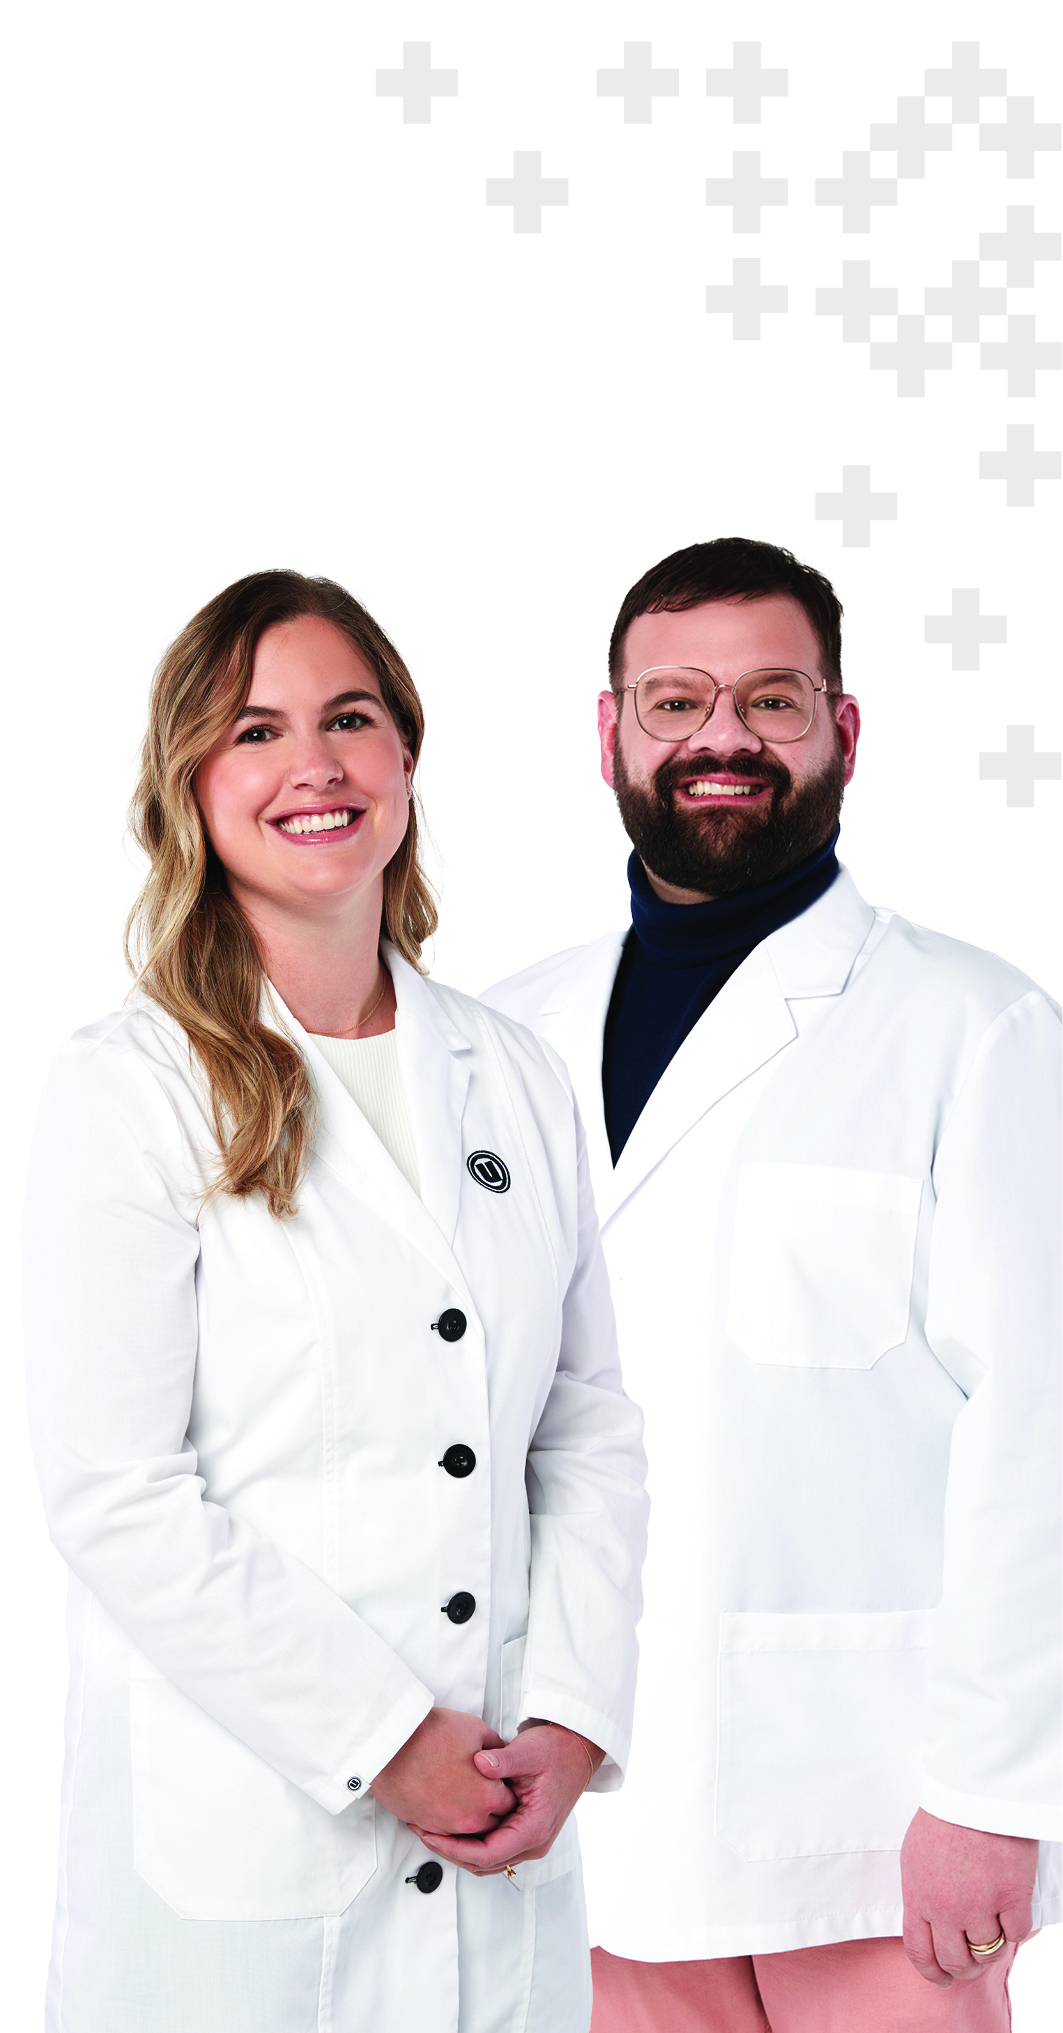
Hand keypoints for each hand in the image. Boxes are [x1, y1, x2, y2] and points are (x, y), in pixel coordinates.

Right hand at [370, 1707, 515, 1833]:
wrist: (391, 1745)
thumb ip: (497, 1748)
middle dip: (489, 1806)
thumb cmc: (431, 1736)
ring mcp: (446, 1826)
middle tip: (480, 1786)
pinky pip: (445, 1831)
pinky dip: (447, 1816)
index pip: (509, 1804)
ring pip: (468, 1830)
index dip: (504, 1788)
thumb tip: (502, 1754)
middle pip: (492, 1823)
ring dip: (468, 1814)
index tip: (497, 1780)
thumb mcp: (476, 1730)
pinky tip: (443, 1798)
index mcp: (488, 1796)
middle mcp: (470, 1818)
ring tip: (460, 1791)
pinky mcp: (426, 1826)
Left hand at [409, 1720, 603, 1877]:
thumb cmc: (556, 1750)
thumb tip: (478, 1763)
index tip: (429, 1834)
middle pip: (483, 1863)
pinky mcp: (524, 1833)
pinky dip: (471, 1843)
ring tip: (430, 1829)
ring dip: (459, 1849)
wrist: (577, 1749)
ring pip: (487, 1860)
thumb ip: (502, 1760)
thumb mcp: (527, 1751)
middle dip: (450, 1851)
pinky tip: (452, 1825)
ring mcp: (530, 1841)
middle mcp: (534, 1843)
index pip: (486, 1854)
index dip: (454, 1848)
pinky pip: (493, 1849)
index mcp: (534, 1828)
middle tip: (421, 1831)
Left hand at [900, 1807, 1037, 1985]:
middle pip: (957, 1962)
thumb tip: (929, 1922)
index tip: (942, 1980)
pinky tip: (1012, 1913)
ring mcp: (980, 1906)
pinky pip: (1016, 1933)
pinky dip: (1016, 1929)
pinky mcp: (1012, 1897)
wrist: (974, 1792)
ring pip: (989, 1952)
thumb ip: (921, 1893)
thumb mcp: (915, 1857)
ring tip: (994, 1929)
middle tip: (974, 1960)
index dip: (932, 1974)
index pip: (920, 1953)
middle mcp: (946, 1910)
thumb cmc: (943, 1817)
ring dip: (993, 1946)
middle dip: (966, 1968)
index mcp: (918, 1897)